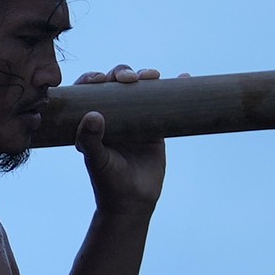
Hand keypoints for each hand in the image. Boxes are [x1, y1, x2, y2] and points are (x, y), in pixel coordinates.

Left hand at [65, 64, 165, 216]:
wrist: (133, 201)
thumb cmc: (108, 182)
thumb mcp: (97, 161)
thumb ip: (90, 139)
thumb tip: (93, 115)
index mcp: (93, 119)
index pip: (90, 91)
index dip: (93, 78)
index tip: (100, 78)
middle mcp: (113, 114)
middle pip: (116, 83)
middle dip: (122, 74)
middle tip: (128, 79)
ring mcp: (135, 118)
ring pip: (140, 88)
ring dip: (146, 76)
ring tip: (152, 76)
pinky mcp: (155, 126)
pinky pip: (165, 103)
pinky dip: (175, 88)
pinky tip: (184, 77)